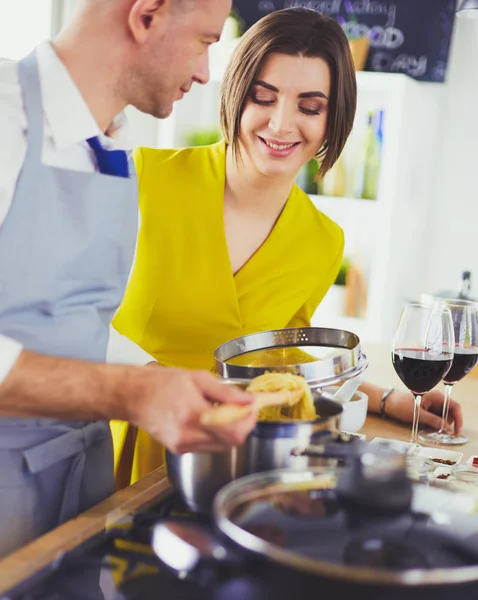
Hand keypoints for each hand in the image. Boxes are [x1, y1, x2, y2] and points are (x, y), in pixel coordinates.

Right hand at [127, 367, 255, 453]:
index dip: (248, 422)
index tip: (252, 408)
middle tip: (241, 408)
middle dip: (241, 425)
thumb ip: (225, 392)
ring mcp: (183, 445)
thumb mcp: (197, 379)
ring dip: (227, 430)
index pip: (234, 432)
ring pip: (220, 446)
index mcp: (194, 414)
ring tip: (219, 410)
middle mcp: (188, 435)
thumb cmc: (162, 383)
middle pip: (230, 442)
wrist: (133, 396)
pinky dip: (213, 434)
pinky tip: (204, 418)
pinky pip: (207, 446)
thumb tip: (248, 400)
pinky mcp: (179, 450)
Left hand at [385, 389, 462, 434]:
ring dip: (441, 424)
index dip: (458, 419)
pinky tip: (428, 427)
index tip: (456, 431)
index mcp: (436, 396)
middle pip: (450, 412)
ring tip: (432, 430)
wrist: (387, 402)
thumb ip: (434, 421)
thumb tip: (447, 429)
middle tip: (443, 433)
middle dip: (448, 424)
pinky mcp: (426, 407)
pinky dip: (435, 423)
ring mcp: (431, 403)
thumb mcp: (418, 414)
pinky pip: (436, 416)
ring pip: (443, 416)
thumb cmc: (400, 405)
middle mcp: (436, 398)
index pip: (455, 406)